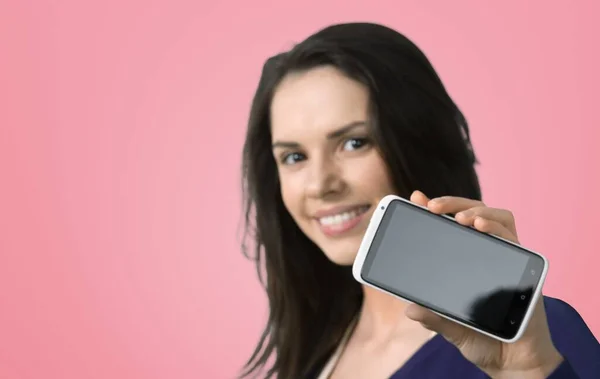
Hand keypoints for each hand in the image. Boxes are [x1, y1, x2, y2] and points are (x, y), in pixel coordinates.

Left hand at [404, 191, 563, 378]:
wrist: (512, 361)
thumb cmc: (481, 340)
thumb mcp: (449, 328)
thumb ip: (433, 315)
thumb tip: (410, 308)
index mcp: (466, 260)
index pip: (451, 225)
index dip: (436, 209)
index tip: (416, 199)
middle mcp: (488, 253)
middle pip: (474, 212)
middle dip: (452, 203)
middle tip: (432, 207)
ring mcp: (507, 257)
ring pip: (497, 217)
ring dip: (476, 210)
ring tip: (459, 218)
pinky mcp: (525, 267)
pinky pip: (513, 238)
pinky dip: (496, 227)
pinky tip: (480, 227)